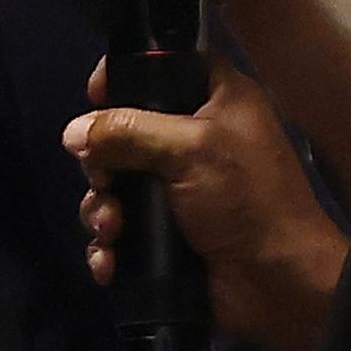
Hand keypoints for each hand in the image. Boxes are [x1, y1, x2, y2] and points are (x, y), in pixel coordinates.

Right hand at [71, 60, 346, 350]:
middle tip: (105, 183)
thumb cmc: (246, 201)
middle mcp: (194, 140)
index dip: (127, 74)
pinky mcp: (165, 233)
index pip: (166, 65)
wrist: (277, 285)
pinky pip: (119, 230)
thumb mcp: (191, 150)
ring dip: (101, 209)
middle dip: (101, 163)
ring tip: (111, 232)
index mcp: (216, 102)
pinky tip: (109, 261)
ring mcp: (177, 190)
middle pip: (123, 130)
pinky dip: (108, 245)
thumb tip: (72, 133)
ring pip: (114, 184)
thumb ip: (128, 131)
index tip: (95, 96)